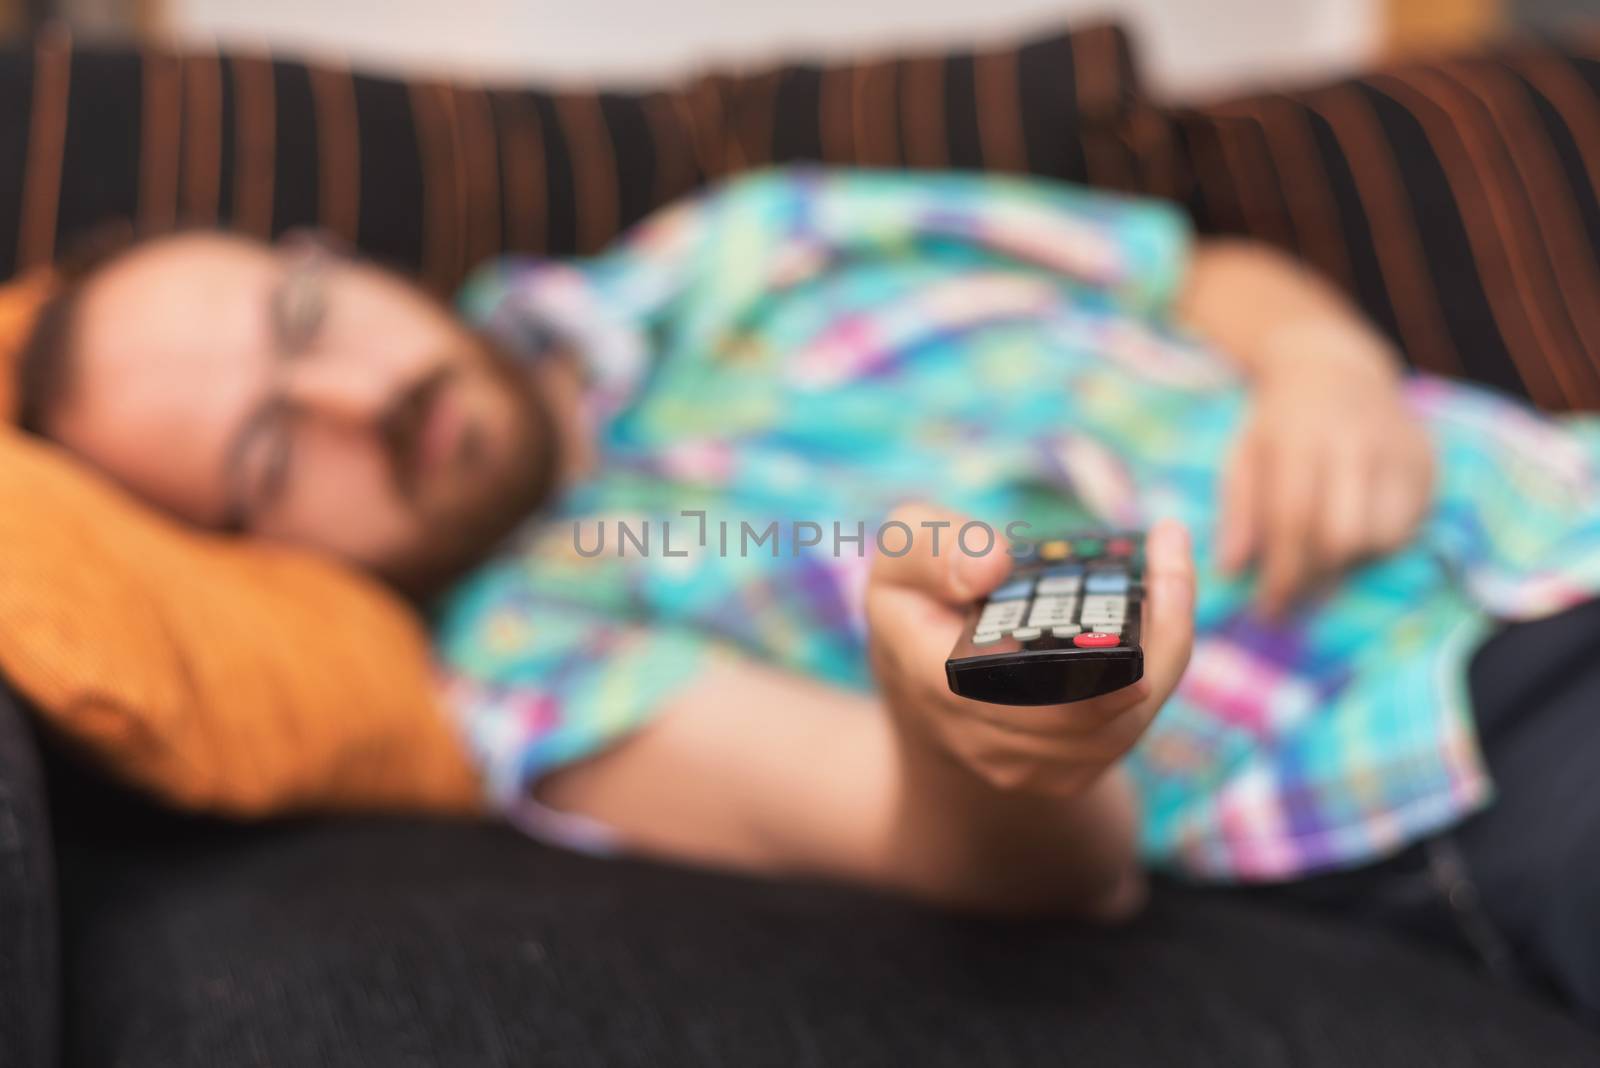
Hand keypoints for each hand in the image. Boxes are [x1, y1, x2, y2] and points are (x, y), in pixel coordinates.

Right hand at [865, 505, 1194, 797]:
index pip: (1030, 681)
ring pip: (1124, 722)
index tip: (1144, 560)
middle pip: (1096, 707)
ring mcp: (1026, 763)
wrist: (919, 693)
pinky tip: (1161, 615)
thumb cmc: (917, 607)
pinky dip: (1157, 672)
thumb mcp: (900, 556)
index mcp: (941, 679)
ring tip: (1172, 571)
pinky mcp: (1061, 771)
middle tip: (1171, 552)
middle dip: (1154, 628)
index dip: (1102, 641)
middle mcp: (985, 736)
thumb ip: (932, 549)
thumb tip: (993, 566)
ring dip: (1165, 648)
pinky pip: (1126, 730)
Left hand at [1217, 342, 1433, 618]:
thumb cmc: (1278, 422)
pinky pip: (1407, 528)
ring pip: (1378, 537)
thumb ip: (1237, 510)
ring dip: (1346, 563)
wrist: (1334, 367)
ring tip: (1318, 557)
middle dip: (1314, 578)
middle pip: (1341, 536)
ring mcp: (1397, 450)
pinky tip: (1352, 534)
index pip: (1293, 519)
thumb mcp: (1243, 453)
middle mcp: (1354, 442)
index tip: (1267, 609)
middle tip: (1292, 598)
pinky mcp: (1426, 462)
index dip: (1280, 574)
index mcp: (1300, 438)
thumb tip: (1231, 569)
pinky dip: (1376, 544)